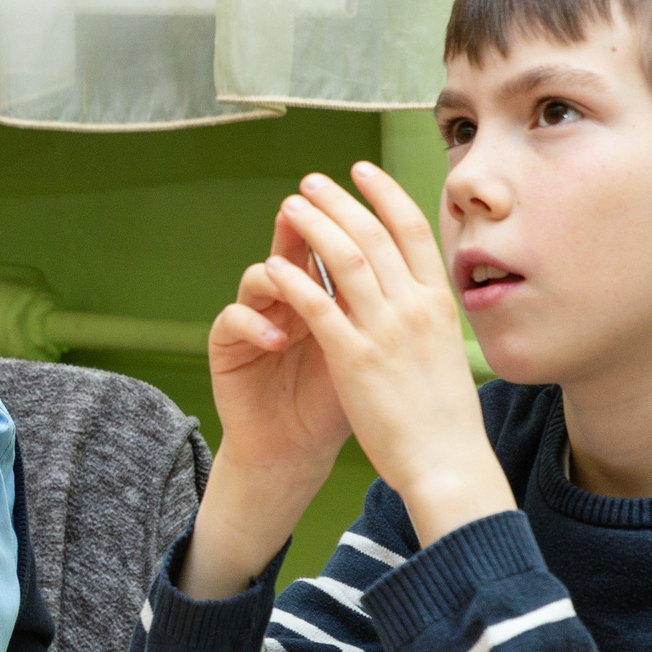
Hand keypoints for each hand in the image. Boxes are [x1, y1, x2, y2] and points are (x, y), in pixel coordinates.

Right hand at [180, 229, 356, 597]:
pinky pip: (234, 319)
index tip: (360, 201)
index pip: (333, 243)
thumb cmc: (340, 403)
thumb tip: (423, 268)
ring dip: (277, 273)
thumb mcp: (367, 351)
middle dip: (302, 226)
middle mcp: (286, 296)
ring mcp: (255, 316)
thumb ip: (379, 310)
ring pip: (258, 275)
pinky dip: (255, 323)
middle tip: (303, 211)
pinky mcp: (228, 345)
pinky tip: (276, 338)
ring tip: (291, 283)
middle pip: (291, 246)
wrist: (298, 450)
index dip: (346, 218)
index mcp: (323, 292)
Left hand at [267, 162, 512, 543]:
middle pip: (373, 234)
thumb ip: (427, 315)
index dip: (385, 193)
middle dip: (339, 200)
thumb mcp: (445, 350)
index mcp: (440, 302)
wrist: (447, 463)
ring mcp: (386, 331)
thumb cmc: (445, 415)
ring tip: (289, 206)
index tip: (362, 170)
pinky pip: (318, 307)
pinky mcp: (354, 360)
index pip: (413, 229)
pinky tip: (273, 265)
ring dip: (313, 226)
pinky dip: (294, 280)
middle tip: (311, 181)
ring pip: (343, 259)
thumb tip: (418, 288)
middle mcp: (415, 307)